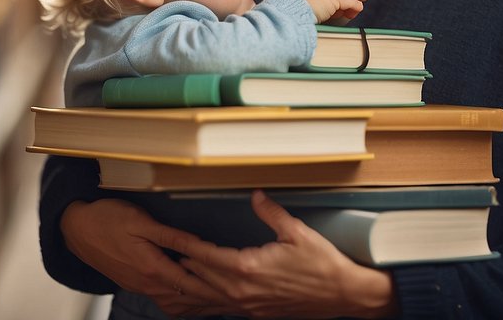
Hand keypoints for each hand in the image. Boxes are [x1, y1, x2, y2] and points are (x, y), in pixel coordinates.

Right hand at [61, 198, 231, 314]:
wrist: (75, 230)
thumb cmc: (106, 219)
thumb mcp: (140, 221)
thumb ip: (171, 235)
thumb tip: (198, 243)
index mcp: (151, 267)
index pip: (191, 283)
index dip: (215, 285)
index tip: (235, 287)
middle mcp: (147, 283)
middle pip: (186, 298)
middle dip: (212, 299)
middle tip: (235, 298)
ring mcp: (139, 286)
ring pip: (175, 303)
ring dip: (197, 303)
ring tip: (220, 301)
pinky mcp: (134, 283)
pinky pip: (163, 299)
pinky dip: (181, 302)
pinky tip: (191, 299)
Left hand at [167, 190, 397, 318]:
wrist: (343, 295)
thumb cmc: (323, 265)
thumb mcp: (297, 232)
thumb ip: (271, 212)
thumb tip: (256, 195)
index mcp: (248, 268)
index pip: (206, 255)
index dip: (184, 244)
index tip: (166, 237)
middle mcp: (243, 291)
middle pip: (200, 277)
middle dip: (180, 264)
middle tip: (159, 252)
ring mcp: (249, 305)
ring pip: (209, 295)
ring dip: (191, 283)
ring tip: (173, 270)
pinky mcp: (257, 312)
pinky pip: (224, 306)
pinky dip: (208, 297)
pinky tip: (202, 293)